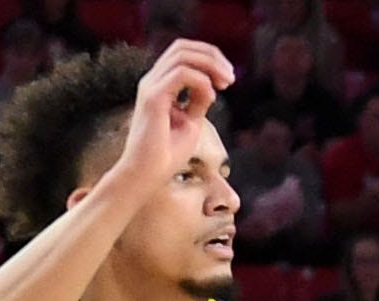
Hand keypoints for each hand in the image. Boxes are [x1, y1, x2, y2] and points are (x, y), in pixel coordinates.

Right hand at [108, 41, 234, 197]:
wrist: (147, 175)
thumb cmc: (166, 154)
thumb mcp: (190, 123)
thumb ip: (198, 102)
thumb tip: (212, 86)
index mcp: (160, 84)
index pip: (183, 53)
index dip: (209, 58)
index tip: (229, 79)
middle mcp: (153, 80)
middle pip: (182, 47)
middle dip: (212, 56)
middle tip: (231, 77)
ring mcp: (151, 87)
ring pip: (182, 54)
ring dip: (210, 65)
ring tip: (227, 83)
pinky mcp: (152, 98)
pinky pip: (181, 74)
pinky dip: (202, 82)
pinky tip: (211, 98)